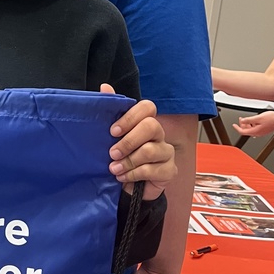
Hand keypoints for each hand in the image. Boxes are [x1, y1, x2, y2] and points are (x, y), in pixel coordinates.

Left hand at [102, 85, 176, 199]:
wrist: (126, 187)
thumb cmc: (120, 158)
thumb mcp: (111, 137)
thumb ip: (110, 112)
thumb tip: (105, 87)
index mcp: (145, 122)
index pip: (147, 107)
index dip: (130, 117)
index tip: (112, 131)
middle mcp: (159, 134)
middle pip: (151, 126)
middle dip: (128, 141)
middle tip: (112, 153)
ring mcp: (166, 152)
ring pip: (150, 150)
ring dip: (128, 161)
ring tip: (114, 168)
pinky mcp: (169, 170)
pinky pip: (153, 170)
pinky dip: (134, 174)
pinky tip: (122, 177)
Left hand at [234, 111, 273, 137]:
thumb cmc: (271, 118)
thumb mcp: (258, 118)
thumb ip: (249, 120)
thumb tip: (242, 120)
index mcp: (255, 131)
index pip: (242, 132)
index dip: (237, 128)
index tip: (234, 125)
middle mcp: (257, 133)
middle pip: (246, 131)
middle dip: (242, 125)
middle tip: (241, 119)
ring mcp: (260, 132)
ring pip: (250, 130)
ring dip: (247, 124)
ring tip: (246, 119)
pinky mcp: (263, 130)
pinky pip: (255, 129)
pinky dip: (252, 125)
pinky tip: (252, 121)